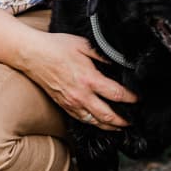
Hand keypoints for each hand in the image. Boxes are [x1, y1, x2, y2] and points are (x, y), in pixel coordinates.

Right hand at [22, 31, 137, 130]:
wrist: (32, 55)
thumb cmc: (56, 47)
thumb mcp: (84, 44)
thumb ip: (103, 55)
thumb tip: (119, 62)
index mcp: (89, 79)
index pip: (117, 94)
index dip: (131, 99)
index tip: (138, 99)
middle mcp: (81, 95)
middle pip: (108, 116)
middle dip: (124, 120)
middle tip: (133, 120)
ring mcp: (71, 103)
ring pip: (95, 122)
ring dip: (110, 126)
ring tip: (120, 126)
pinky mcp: (64, 105)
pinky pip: (82, 119)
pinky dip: (94, 123)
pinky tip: (99, 122)